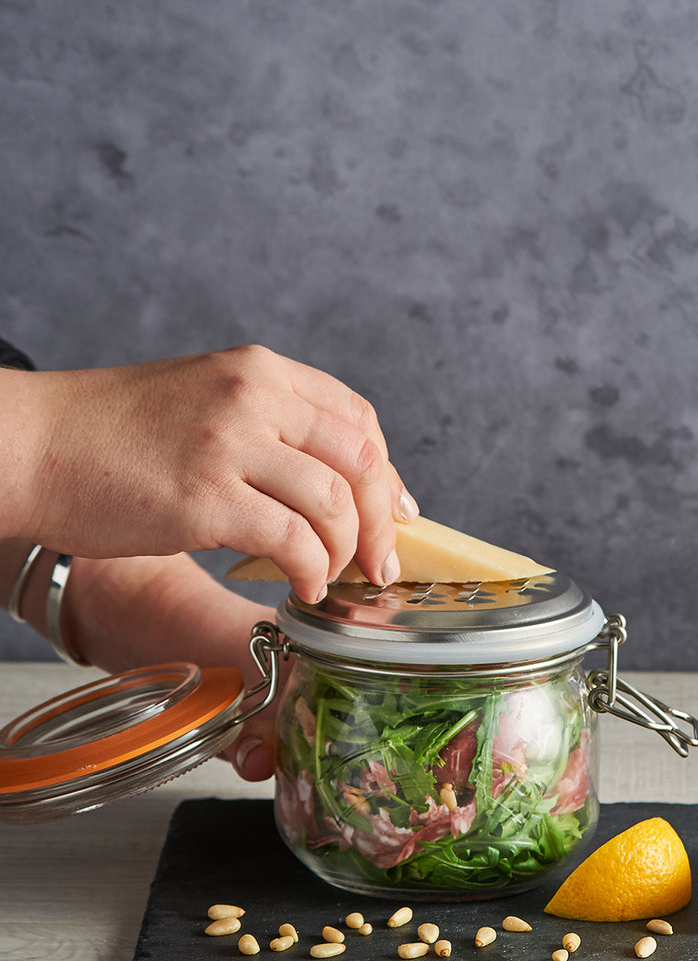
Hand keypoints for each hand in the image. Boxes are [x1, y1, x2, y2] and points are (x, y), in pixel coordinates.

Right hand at [8, 345, 415, 603]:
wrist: (31, 444)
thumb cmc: (111, 434)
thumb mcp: (203, 400)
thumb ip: (268, 426)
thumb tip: (334, 486)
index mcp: (260, 371)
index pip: (357, 418)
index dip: (387, 471)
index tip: (397, 512)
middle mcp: (254, 397)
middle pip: (361, 460)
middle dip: (383, 521)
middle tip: (382, 563)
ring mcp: (230, 444)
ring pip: (334, 503)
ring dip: (346, 553)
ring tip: (331, 578)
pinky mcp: (205, 497)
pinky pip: (292, 541)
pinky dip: (310, 572)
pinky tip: (301, 589)